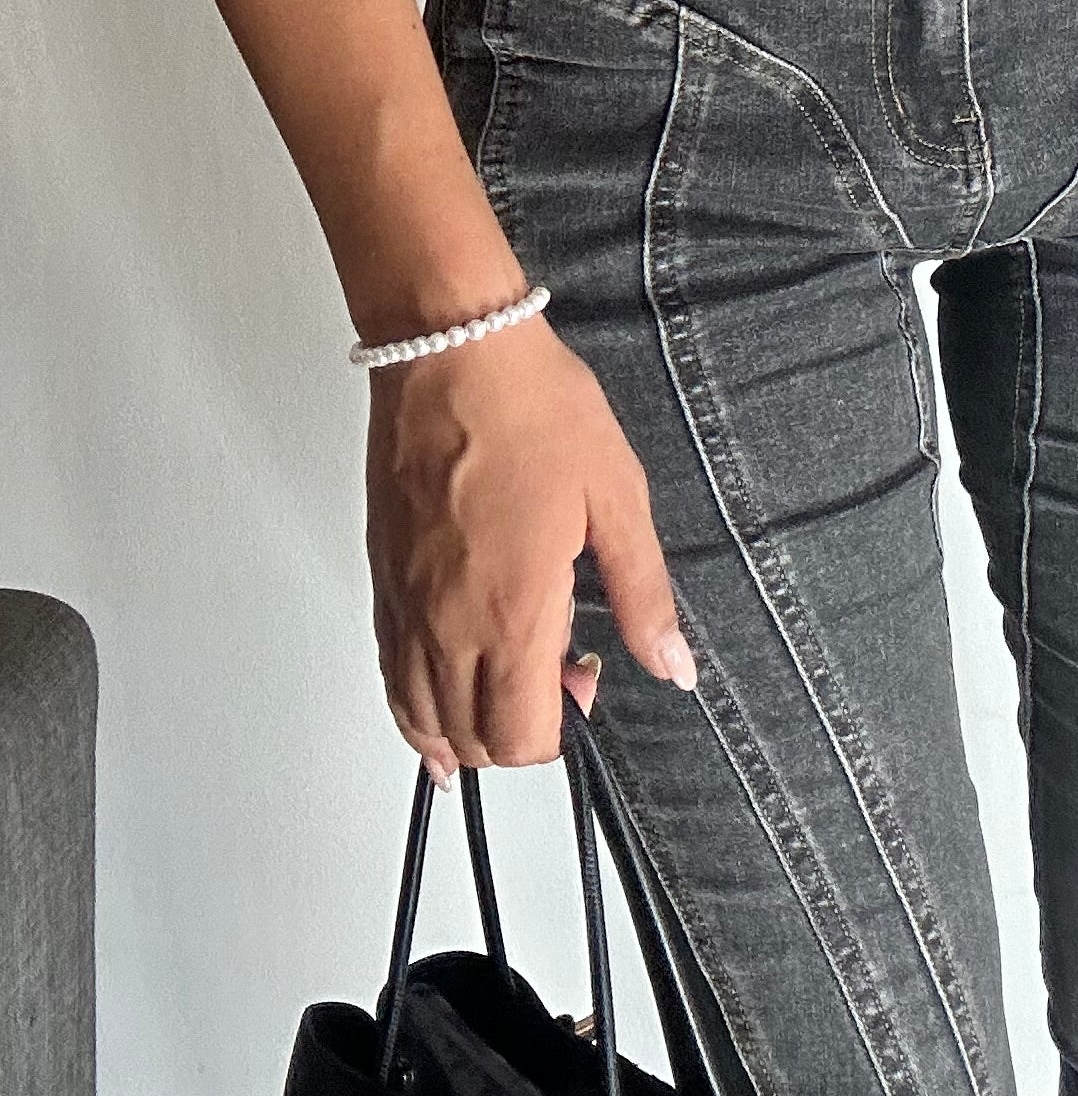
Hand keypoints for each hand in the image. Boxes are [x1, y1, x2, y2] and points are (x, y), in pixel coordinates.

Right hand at [365, 317, 694, 783]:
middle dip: (521, 733)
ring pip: (422, 720)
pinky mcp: (383, 582)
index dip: (562, 732)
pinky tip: (443, 701)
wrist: (453, 356)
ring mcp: (406, 609)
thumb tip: (675, 668)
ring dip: (467, 729)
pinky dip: (417, 707)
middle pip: (472, 740)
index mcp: (513, 614)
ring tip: (508, 688)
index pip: (522, 737)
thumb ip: (643, 596)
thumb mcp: (617, 499)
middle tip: (559, 672)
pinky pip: (389, 677)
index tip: (588, 678)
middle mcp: (448, 627)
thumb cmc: (536, 413)